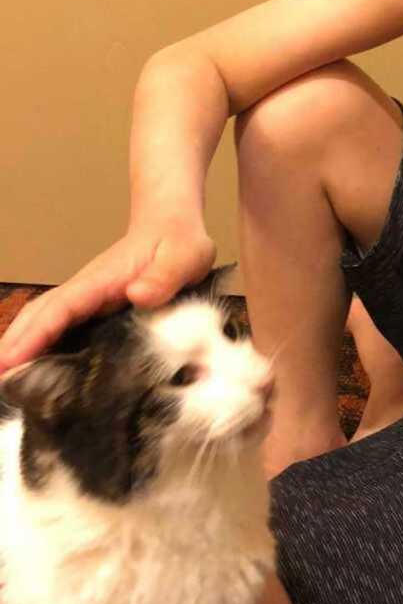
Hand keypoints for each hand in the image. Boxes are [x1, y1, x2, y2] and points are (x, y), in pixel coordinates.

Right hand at [0, 223, 215, 370]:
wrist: (174, 225)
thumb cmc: (179, 242)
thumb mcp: (184, 258)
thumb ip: (164, 277)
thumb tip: (138, 295)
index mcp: (101, 281)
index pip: (60, 309)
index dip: (34, 335)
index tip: (9, 359)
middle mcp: (86, 289)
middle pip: (39, 315)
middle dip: (15, 344)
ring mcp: (87, 297)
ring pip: (44, 320)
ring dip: (22, 344)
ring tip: (5, 378)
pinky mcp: (94, 305)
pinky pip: (60, 324)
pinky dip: (41, 342)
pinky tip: (36, 365)